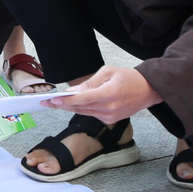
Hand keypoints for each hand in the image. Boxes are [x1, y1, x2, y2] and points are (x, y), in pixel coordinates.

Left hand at [43, 65, 159, 124]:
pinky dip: (81, 109)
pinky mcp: (111, 120)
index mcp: (109, 94)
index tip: (52, 100)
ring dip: (68, 108)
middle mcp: (109, 108)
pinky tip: (70, 105)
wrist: (148, 90)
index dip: (66, 101)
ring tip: (52, 104)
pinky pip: (91, 114)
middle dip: (61, 105)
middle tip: (44, 103)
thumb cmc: (128, 77)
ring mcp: (110, 116)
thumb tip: (73, 92)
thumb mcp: (108, 71)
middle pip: (80, 108)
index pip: (83, 99)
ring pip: (84, 113)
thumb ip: (89, 82)